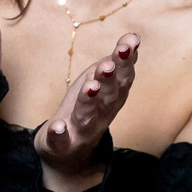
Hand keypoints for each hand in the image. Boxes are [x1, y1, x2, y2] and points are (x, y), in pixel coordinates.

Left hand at [34, 35, 138, 191]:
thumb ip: (117, 61)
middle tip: (108, 64)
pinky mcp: (61, 144)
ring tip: (89, 87)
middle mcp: (101, 115)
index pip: (122, 78)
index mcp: (112, 98)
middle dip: (109, 80)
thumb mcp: (101, 82)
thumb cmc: (88, 109)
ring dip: (89, 101)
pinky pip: (60, 140)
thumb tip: (134, 36)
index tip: (129, 43)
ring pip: (87, 116)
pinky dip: (59, 134)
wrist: (68, 155)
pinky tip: (57, 126)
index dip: (126, 61)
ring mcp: (81, 131)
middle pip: (108, 97)